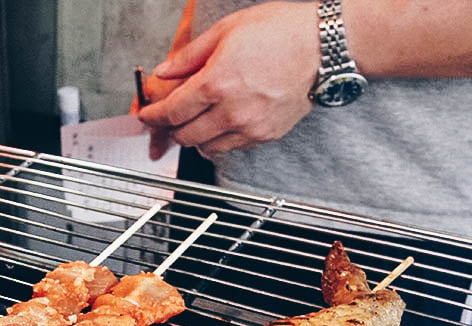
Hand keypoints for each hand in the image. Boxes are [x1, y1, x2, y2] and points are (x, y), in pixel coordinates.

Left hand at [138, 1, 320, 158]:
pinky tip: (223, 121)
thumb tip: (164, 71)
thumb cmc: (280, 31)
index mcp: (216, 83)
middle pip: (184, 136)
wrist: (325, 45)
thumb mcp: (226, 30)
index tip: (146, 116)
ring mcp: (250, 127)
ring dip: (195, 137)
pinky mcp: (266, 135)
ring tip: (197, 119)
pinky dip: (220, 139)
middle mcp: (231, 111)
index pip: (171, 112)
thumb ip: (189, 56)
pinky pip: (232, 148)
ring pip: (207, 147)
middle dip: (171, 129)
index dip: (153, 117)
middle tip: (169, 118)